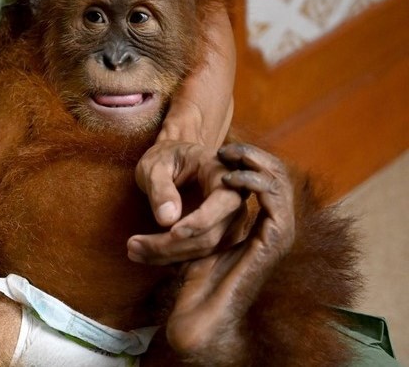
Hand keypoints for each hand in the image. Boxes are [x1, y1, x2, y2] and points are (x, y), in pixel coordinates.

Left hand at [129, 140, 246, 264]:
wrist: (174, 160)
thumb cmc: (165, 157)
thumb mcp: (156, 165)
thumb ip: (161, 188)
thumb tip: (167, 220)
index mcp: (223, 174)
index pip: (224, 203)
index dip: (199, 222)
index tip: (171, 232)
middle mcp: (233, 201)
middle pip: (210, 234)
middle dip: (172, 245)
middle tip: (133, 245)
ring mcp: (228, 222)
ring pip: (203, 249)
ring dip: (167, 256)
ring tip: (133, 250)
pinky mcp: (216, 236)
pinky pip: (197, 254)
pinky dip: (171, 258)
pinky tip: (145, 255)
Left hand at [164, 143, 294, 363]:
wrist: (202, 311)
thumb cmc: (194, 278)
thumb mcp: (194, 236)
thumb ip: (193, 219)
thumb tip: (178, 200)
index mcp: (260, 223)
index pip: (268, 182)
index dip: (249, 161)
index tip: (222, 149)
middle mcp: (273, 227)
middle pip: (279, 177)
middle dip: (255, 157)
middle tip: (228, 147)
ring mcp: (278, 234)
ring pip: (281, 185)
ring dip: (257, 164)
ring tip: (230, 155)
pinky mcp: (275, 242)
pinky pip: (277, 202)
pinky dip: (257, 184)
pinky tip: (231, 178)